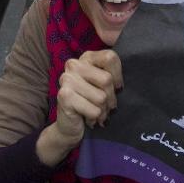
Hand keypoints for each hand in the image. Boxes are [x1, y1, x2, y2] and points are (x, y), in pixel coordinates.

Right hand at [38, 50, 123, 164]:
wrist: (71, 125)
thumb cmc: (92, 103)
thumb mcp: (104, 85)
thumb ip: (112, 73)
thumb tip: (119, 65)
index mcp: (86, 58)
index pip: (110, 57)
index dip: (118, 76)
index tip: (115, 87)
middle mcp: (74, 65)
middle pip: (107, 79)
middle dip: (110, 98)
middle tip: (105, 105)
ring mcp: (67, 80)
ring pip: (101, 97)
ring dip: (103, 110)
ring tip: (97, 112)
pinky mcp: (64, 96)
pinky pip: (94, 110)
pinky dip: (95, 118)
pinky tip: (88, 118)